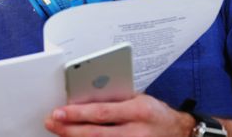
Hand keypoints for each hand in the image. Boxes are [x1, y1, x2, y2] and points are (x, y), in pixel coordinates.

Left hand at [44, 93, 194, 136]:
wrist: (179, 132)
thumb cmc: (155, 113)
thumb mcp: (139, 99)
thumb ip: (115, 99)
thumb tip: (84, 97)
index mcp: (138, 111)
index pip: (102, 112)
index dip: (78, 113)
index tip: (59, 110)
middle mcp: (136, 132)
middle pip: (96, 134)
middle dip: (70, 129)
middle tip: (52, 122)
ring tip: (59, 131)